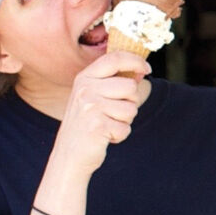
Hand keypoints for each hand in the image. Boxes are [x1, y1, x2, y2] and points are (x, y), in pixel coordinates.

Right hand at [51, 52, 149, 174]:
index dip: (136, 61)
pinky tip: (104, 137)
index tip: (147, 68)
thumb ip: (113, 81)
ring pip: (131, 109)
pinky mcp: (97, 126)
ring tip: (107, 125)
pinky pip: (126, 128)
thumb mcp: (93, 96)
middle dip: (130, 103)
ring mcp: (90, 107)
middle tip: (113, 114)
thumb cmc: (86, 124)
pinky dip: (120, 136)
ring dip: (125, 121)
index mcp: (84, 77)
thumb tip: (142, 70)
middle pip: (130, 87)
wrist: (68, 156)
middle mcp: (85, 89)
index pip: (115, 58)